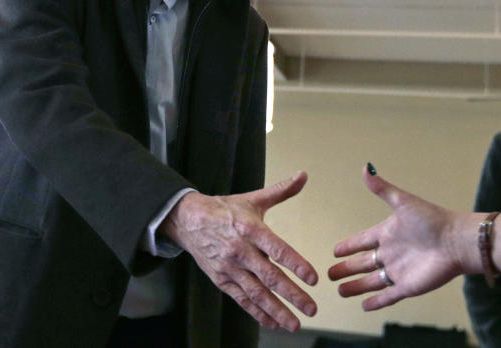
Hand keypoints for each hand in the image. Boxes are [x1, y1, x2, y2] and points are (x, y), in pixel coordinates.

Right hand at [160, 171, 317, 330]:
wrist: (188, 220)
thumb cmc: (225, 210)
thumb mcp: (252, 198)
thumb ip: (281, 190)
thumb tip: (303, 175)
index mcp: (250, 229)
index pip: (278, 249)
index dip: (296, 264)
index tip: (313, 278)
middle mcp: (240, 251)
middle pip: (269, 276)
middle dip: (292, 295)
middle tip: (311, 308)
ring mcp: (230, 268)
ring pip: (256, 293)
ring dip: (277, 310)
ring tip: (295, 324)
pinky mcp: (221, 280)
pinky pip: (242, 300)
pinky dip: (258, 313)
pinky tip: (273, 323)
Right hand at [328, 164, 468, 310]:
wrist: (457, 242)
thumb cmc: (432, 219)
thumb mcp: (403, 202)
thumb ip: (382, 188)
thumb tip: (365, 167)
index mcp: (387, 233)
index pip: (362, 241)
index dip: (348, 246)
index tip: (334, 250)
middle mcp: (391, 253)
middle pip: (363, 263)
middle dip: (346, 269)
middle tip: (329, 274)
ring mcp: (399, 271)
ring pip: (371, 282)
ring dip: (356, 287)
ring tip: (340, 292)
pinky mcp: (408, 286)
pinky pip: (388, 296)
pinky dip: (376, 302)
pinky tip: (364, 306)